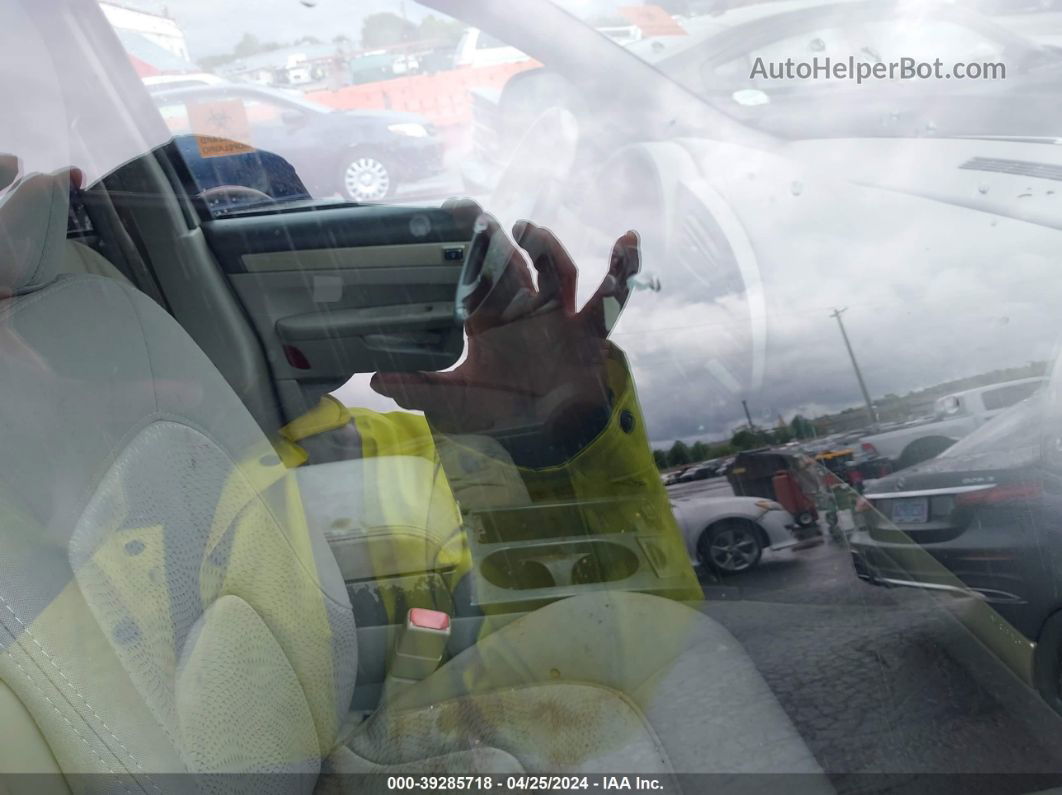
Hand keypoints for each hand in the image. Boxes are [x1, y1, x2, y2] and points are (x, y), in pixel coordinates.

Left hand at [371, 203, 639, 459]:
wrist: (550, 436)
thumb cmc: (504, 411)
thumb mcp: (457, 400)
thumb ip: (421, 389)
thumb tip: (376, 379)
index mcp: (490, 320)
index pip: (477, 276)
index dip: (468, 250)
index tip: (456, 216)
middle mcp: (524, 310)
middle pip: (516, 265)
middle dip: (502, 242)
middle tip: (484, 219)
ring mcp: (558, 317)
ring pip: (558, 271)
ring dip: (548, 249)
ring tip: (533, 231)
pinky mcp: (589, 330)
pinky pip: (610, 297)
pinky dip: (622, 270)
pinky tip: (627, 241)